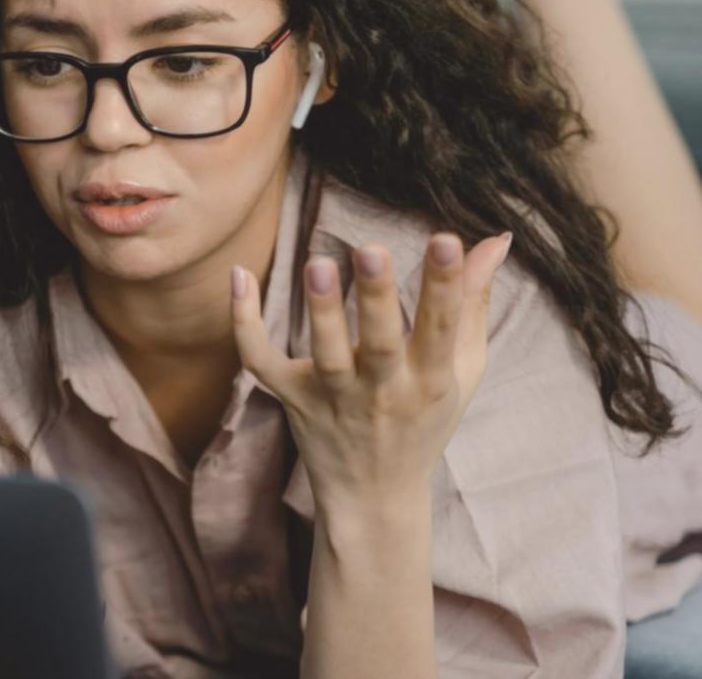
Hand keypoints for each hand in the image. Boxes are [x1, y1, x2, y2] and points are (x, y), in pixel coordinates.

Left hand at [231, 230, 512, 513]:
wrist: (374, 497)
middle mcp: (383, 392)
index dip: (446, 286)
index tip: (447, 240)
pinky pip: (262, 362)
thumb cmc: (424, 421)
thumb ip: (472, 303)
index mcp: (430, 381)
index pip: (442, 329)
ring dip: (321, 311)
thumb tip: (496, 239)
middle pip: (379, 344)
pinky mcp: (292, 398)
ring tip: (318, 264)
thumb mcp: (462, 370)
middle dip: (378, 297)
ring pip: (325, 356)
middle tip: (370, 248)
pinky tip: (239, 275)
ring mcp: (334, 398)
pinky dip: (245, 324)